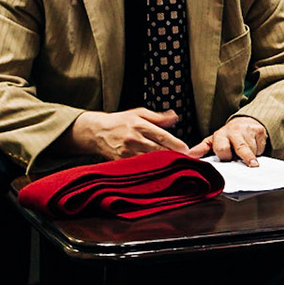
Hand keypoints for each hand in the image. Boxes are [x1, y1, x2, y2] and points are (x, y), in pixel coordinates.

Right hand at [68, 108, 187, 159]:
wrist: (97, 132)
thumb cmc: (120, 121)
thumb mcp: (139, 113)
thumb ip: (158, 117)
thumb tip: (175, 117)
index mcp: (139, 125)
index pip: (162, 136)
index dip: (176, 145)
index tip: (186, 150)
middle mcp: (134, 139)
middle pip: (159, 151)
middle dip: (174, 156)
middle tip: (186, 160)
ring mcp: (128, 153)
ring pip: (151, 162)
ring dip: (164, 165)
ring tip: (176, 166)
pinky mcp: (123, 163)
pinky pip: (141, 169)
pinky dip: (152, 170)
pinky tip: (160, 171)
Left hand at [188, 116, 268, 165]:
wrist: (245, 122)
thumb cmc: (228, 137)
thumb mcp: (213, 141)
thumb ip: (202, 149)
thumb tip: (188, 156)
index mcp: (220, 135)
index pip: (222, 148)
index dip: (225, 156)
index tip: (228, 159)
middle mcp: (234, 131)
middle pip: (241, 149)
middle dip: (246, 158)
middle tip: (251, 165)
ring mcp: (248, 130)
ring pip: (252, 150)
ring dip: (252, 157)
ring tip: (249, 157)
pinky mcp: (260, 131)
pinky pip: (261, 148)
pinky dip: (259, 152)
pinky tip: (255, 149)